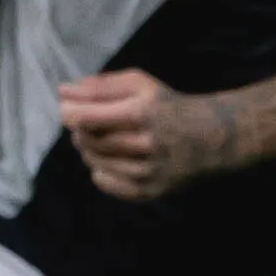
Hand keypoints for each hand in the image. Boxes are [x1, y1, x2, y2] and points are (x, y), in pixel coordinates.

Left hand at [56, 69, 236, 201]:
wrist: (213, 138)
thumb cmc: (170, 106)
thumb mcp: (140, 85)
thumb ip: (100, 86)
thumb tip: (62, 92)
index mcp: (141, 113)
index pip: (83, 118)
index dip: (69, 113)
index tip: (72, 110)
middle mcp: (145, 144)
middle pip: (86, 140)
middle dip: (81, 131)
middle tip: (92, 124)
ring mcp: (148, 171)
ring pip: (94, 162)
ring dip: (90, 150)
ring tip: (106, 140)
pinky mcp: (150, 190)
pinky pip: (105, 183)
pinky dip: (101, 171)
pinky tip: (114, 160)